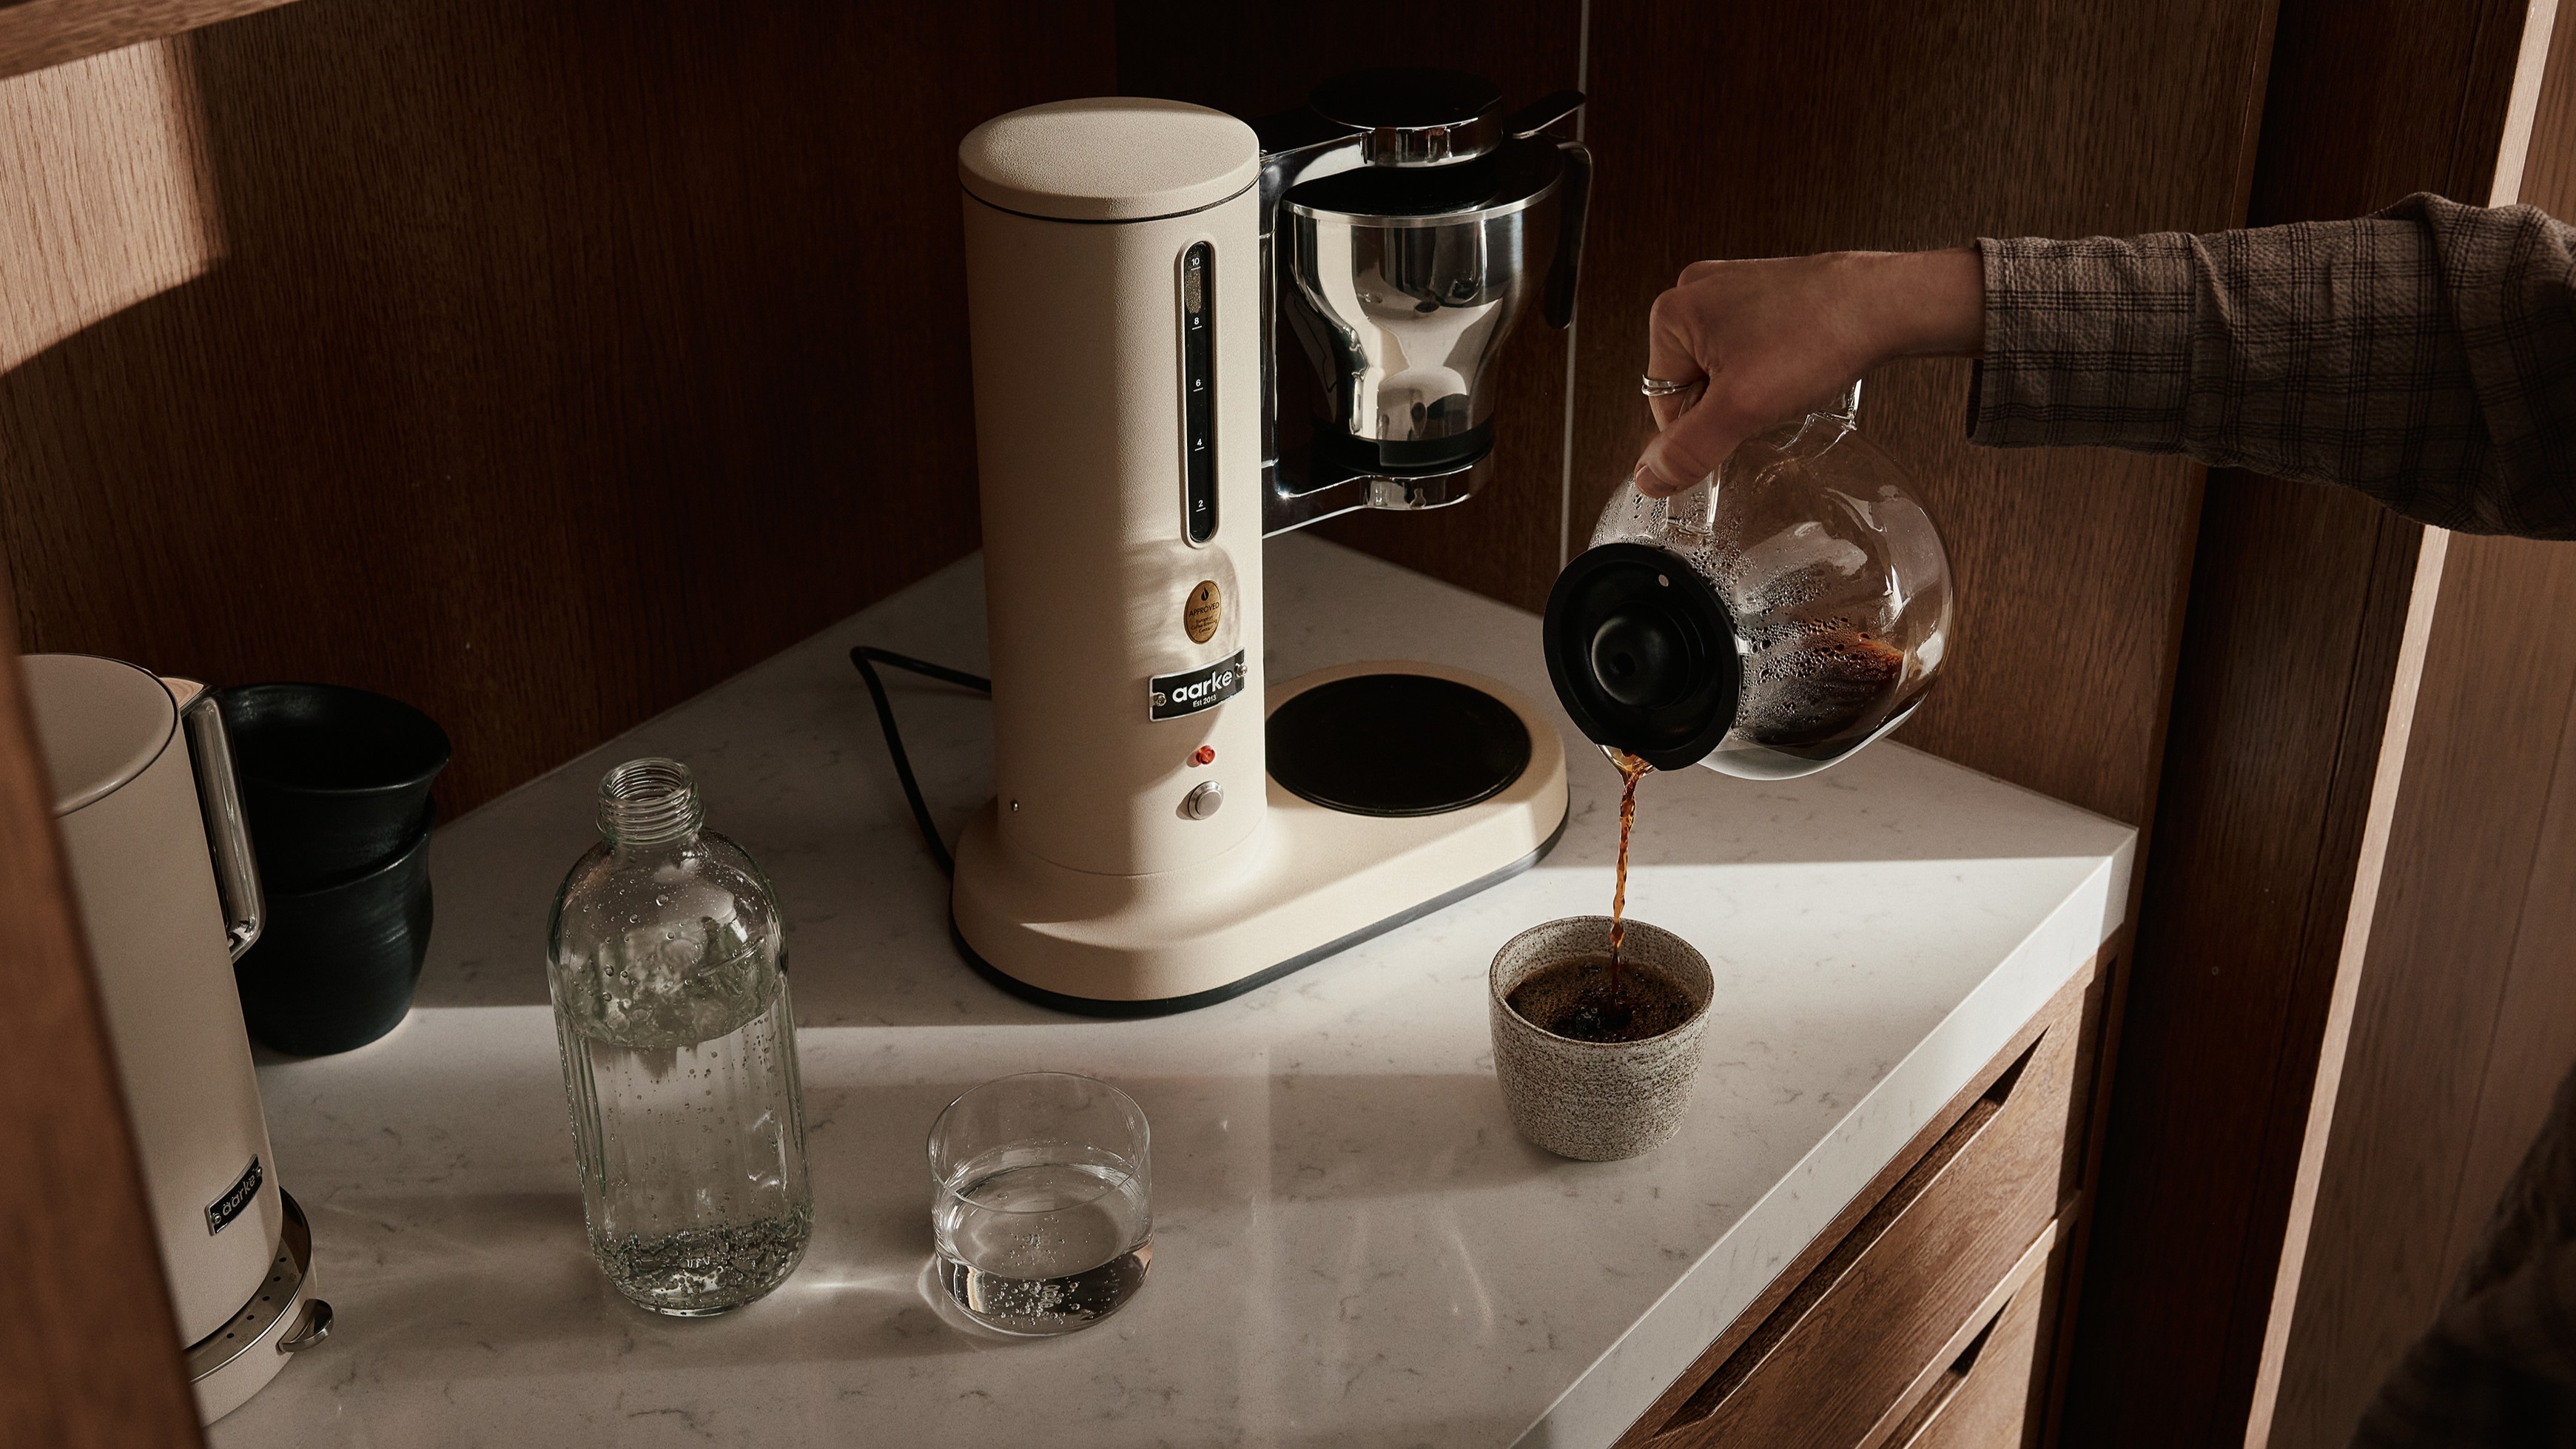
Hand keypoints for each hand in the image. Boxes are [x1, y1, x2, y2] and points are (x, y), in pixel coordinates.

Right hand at [1633, 248, 1985, 496]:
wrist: (1884, 304)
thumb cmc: (1820, 334)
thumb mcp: (1741, 409)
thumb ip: (1689, 450)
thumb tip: (1650, 480)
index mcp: (1672, 314)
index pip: (1665, 403)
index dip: (1705, 426)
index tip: (1742, 419)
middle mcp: (1695, 292)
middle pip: (1692, 385)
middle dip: (1730, 402)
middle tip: (1768, 393)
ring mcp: (1729, 288)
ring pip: (1723, 369)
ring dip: (1751, 385)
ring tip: (1788, 373)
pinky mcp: (1761, 292)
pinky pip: (1748, 348)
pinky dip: (1770, 364)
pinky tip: (1797, 360)